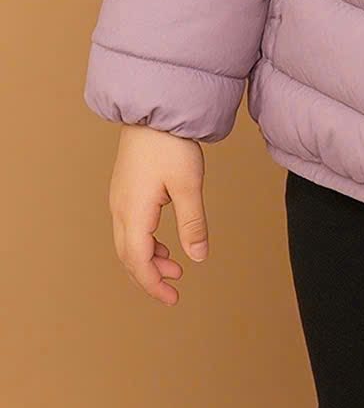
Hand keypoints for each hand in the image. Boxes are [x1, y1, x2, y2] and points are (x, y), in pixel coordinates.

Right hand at [108, 125, 208, 305]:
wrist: (153, 109)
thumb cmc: (170, 144)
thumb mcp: (188, 185)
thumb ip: (193, 224)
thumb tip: (198, 257)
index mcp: (133, 213)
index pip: (138, 261)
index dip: (153, 284)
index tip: (172, 298)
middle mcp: (120, 209)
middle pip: (128, 256)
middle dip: (150, 276)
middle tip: (174, 288)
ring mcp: (120, 198)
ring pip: (127, 242)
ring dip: (148, 259)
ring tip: (175, 265)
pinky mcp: (125, 189)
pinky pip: (129, 227)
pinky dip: (145, 242)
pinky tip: (163, 242)